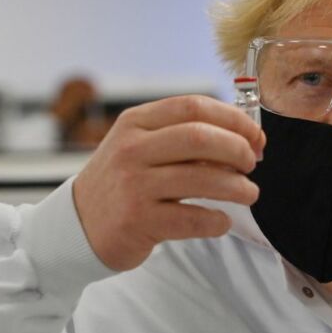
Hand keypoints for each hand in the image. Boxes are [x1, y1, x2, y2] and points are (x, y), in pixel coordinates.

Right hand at [72, 95, 264, 270]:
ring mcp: (133, 185)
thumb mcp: (140, 146)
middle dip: (238, 149)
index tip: (254, 136)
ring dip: (237, 187)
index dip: (233, 119)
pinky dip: (216, 220)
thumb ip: (182, 136)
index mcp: (136, 123)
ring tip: (248, 193)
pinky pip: (192, 218)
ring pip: (201, 177)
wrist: (77, 225)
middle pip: (200, 137)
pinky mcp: (137, 221)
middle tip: (251, 164)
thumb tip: (242, 136)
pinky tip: (221, 221)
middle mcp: (131, 149)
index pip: (193, 106)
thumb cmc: (121, 183)